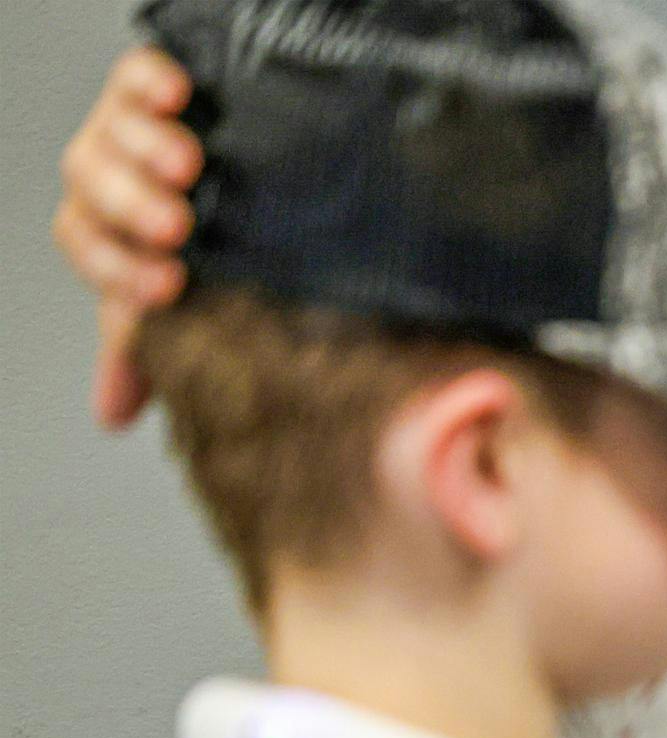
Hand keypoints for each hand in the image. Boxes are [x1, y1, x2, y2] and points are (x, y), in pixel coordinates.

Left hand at [50, 47, 202, 428]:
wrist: (260, 181)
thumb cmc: (216, 253)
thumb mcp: (188, 304)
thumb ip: (149, 350)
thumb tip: (111, 415)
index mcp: (106, 233)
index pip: (88, 248)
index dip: (119, 270)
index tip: (168, 287)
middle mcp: (109, 178)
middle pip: (91, 185)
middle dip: (130, 208)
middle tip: (177, 227)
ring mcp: (127, 127)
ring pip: (110, 129)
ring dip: (145, 151)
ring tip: (188, 167)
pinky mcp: (154, 84)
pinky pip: (137, 74)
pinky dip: (151, 84)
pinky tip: (180, 99)